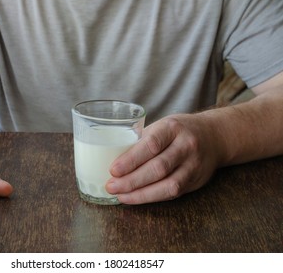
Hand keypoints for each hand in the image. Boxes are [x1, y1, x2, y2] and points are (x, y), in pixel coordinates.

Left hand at [105, 114, 220, 203]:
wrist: (214, 136)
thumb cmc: (177, 131)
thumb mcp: (161, 126)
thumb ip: (140, 141)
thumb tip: (111, 158)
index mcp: (172, 128)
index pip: (151, 145)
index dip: (131, 160)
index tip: (113, 170)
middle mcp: (186, 145)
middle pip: (158, 168)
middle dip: (132, 181)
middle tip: (111, 186)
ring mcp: (193, 165)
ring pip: (168, 185)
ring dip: (141, 194)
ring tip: (120, 196)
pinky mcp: (195, 181)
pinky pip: (173, 193)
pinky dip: (152, 197)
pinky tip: (136, 198)